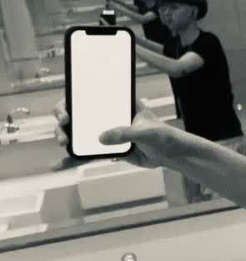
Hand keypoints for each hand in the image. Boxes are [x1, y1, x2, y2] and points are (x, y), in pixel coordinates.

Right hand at [52, 97, 179, 170]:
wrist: (172, 155)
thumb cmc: (163, 136)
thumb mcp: (146, 131)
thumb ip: (126, 133)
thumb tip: (101, 138)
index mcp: (119, 103)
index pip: (91, 95)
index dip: (74, 99)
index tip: (67, 109)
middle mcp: (109, 115)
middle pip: (79, 114)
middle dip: (64, 118)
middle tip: (63, 125)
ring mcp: (107, 132)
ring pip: (80, 134)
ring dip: (67, 137)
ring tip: (63, 143)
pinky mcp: (108, 149)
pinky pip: (88, 154)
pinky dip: (74, 159)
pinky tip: (59, 165)